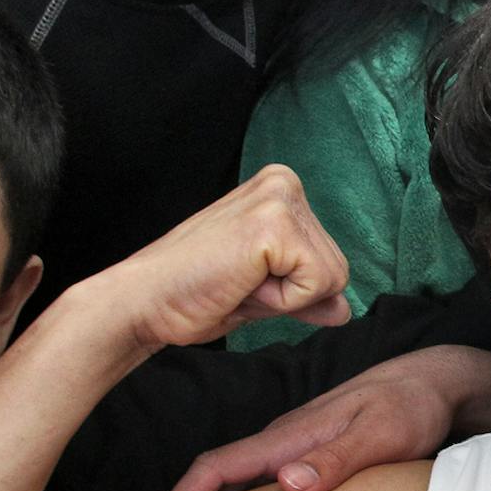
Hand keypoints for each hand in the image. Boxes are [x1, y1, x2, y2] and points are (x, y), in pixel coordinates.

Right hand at [81, 165, 351, 353]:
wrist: (144, 302)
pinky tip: (239, 283)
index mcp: (281, 189)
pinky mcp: (275, 225)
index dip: (292, 289)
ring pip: (332, 277)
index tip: (243, 280)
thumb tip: (346, 309)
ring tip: (236, 282)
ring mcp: (280, 199)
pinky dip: (281, 300)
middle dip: (292, 293)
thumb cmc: (194, 294)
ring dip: (285, 297)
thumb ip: (308, 294)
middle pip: (338, 267)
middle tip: (237, 283)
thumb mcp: (265, 293)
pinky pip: (316, 284)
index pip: (330, 259)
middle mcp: (284, 182)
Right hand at [152, 347, 490, 490]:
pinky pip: (265, 485)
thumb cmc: (411, 408)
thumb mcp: (382, 434)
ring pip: (240, 484)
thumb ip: (337, 459)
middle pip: (218, 479)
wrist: (435, 382)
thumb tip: (286, 484)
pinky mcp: (313, 458)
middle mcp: (284, 443)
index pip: (217, 467)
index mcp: (289, 437)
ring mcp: (297, 450)